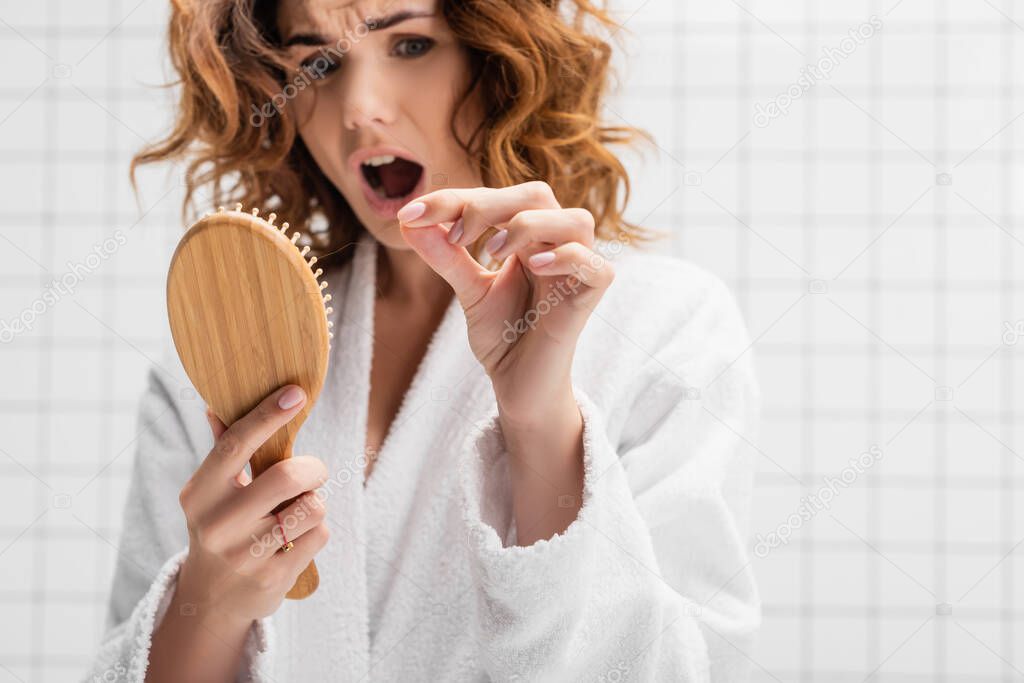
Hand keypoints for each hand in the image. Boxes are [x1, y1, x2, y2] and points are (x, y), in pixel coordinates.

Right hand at [175, 385, 329, 626]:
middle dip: (314, 469)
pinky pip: (320, 535)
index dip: (268, 415)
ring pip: (313, 507)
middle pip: (290, 476)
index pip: (236, 444)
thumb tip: (217, 405)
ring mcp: (244, 554)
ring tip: (296, 512)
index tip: (296, 393)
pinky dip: (316, 531)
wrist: (211, 598)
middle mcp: (218, 522)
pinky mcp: (272, 577)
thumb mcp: (212, 492)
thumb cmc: (221, 526)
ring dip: (315, 504)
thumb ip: (223, 449)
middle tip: (312, 474)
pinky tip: (296, 540)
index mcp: (201, 492)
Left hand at [398, 181, 613, 421]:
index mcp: (530, 235)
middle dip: (489, 205)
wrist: (520, 385)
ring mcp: (579, 269)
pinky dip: (567, 257)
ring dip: (529, 225)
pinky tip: (534, 266)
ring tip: (491, 253)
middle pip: (536, 195)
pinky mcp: (592, 297)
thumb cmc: (503, 335)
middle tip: (457, 235)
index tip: (411, 216)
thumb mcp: (468, 289)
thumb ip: (445, 255)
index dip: (454, 199)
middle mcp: (558, 244)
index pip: (497, 198)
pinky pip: (595, 266)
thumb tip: (407, 220)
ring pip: (576, 220)